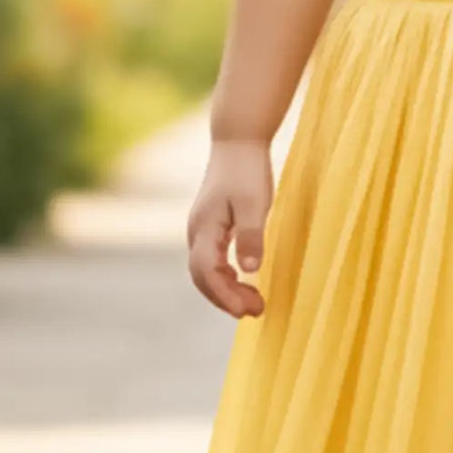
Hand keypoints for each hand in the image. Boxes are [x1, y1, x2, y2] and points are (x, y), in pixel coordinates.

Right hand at [189, 137, 272, 314]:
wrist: (238, 141)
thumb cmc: (248, 171)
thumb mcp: (255, 204)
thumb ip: (251, 236)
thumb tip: (250, 270)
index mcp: (204, 228)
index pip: (207, 272)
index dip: (224, 295)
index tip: (245, 311)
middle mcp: (197, 232)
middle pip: (203, 277)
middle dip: (226, 298)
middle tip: (256, 311)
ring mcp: (201, 229)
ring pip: (206, 270)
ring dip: (227, 289)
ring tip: (254, 301)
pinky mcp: (210, 225)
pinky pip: (212, 259)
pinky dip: (226, 275)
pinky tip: (245, 280)